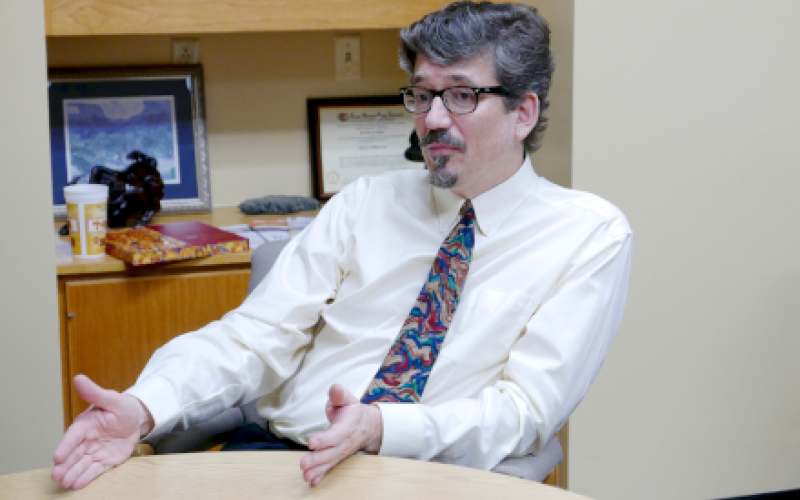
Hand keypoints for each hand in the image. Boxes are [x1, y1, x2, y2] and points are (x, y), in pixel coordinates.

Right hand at [51, 374, 153, 489]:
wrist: (136, 419)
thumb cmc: (122, 407)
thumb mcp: (111, 399)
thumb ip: (95, 393)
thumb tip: (79, 378)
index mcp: (86, 424)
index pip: (73, 436)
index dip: (65, 446)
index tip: (56, 457)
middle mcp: (87, 440)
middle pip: (73, 454)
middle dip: (65, 465)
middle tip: (56, 476)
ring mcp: (95, 451)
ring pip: (81, 464)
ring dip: (73, 473)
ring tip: (65, 483)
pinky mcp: (105, 460)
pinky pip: (94, 470)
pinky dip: (86, 477)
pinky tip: (77, 484)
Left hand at [299, 384, 382, 485]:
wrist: (367, 426)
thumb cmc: (352, 411)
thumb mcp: (348, 399)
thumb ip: (339, 395)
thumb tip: (335, 388)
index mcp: (348, 425)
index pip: (337, 434)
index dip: (325, 440)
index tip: (311, 443)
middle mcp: (345, 441)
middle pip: (332, 452)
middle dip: (317, 459)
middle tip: (303, 464)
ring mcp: (342, 450)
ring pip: (330, 461)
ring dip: (317, 469)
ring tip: (305, 475)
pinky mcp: (338, 456)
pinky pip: (330, 467)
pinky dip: (322, 475)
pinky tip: (312, 481)